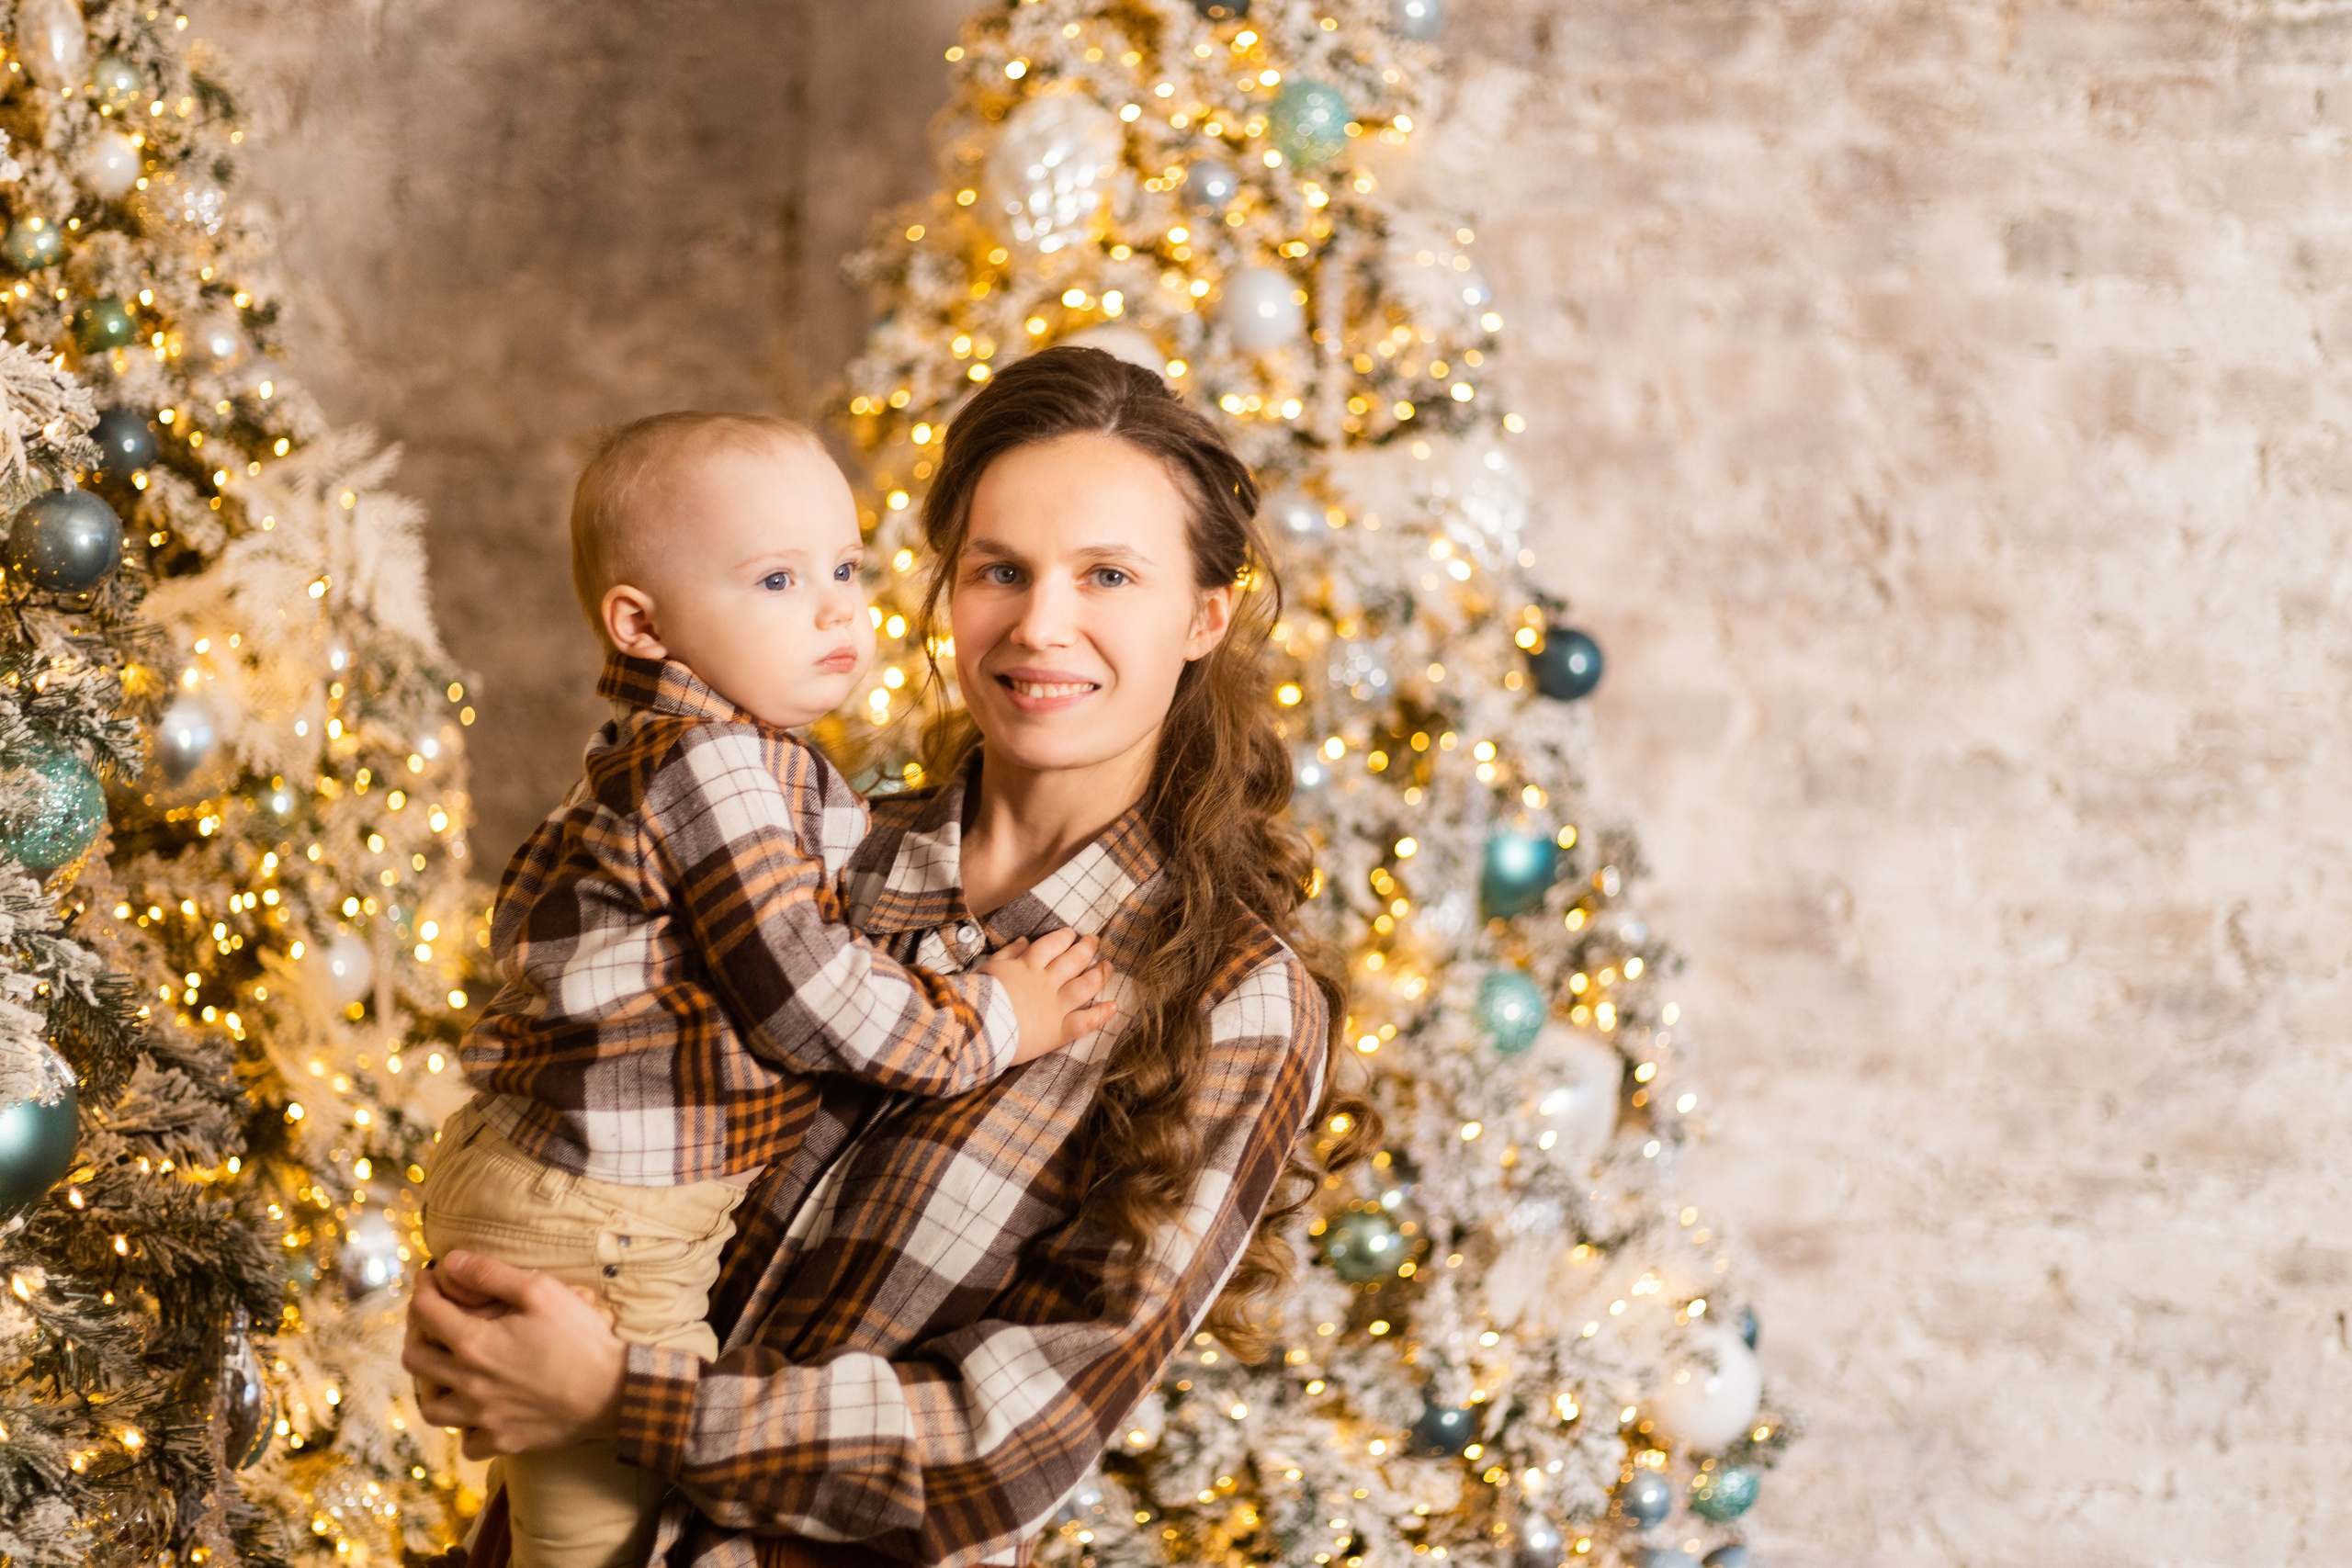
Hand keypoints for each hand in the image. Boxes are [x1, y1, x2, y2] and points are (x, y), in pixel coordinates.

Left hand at [402, 1250, 626, 1458]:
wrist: (613, 1392)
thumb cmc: (580, 1337)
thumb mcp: (542, 1290)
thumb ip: (491, 1274)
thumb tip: (450, 1262)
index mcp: (474, 1343)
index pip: (425, 1312)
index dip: (423, 1289)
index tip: (430, 1279)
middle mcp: (469, 1383)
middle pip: (415, 1359)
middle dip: (416, 1332)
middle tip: (433, 1319)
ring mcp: (483, 1417)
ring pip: (431, 1407)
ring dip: (431, 1385)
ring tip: (445, 1370)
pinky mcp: (503, 1440)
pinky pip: (467, 1442)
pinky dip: (465, 1428)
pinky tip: (477, 1411)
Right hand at [982, 927, 1116, 1063]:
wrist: (976, 1026)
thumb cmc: (977, 996)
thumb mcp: (989, 967)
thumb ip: (1009, 953)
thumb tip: (1026, 940)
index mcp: (1028, 965)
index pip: (1052, 945)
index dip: (1064, 937)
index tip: (1071, 934)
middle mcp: (1046, 982)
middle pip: (1074, 960)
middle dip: (1087, 948)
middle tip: (1095, 941)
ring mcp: (1055, 1006)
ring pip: (1085, 986)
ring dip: (1100, 974)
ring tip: (1108, 966)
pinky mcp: (1058, 1031)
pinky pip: (1086, 1021)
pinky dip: (1101, 1013)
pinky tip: (1114, 1006)